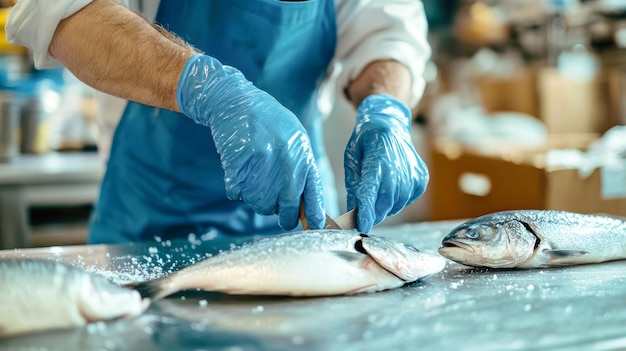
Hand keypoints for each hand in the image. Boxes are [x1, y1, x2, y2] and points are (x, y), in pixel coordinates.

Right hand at [176, 54, 324, 229]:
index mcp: (303, 158)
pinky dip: (237, 187)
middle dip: (284, 215)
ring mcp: (262, 169)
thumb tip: (307, 205)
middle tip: (278, 209)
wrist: (236, 103)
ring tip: (256, 174)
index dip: (315, 216)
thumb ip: (302, 168)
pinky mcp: (238, 169)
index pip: (314, 196)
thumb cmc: (269, 122)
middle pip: (287, 210)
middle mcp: (286, 166)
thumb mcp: (296, 139)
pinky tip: (240, 168)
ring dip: (257, 198)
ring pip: (261, 206)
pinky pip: (237, 194)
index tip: (314, 226)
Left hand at [345, 94, 428, 232]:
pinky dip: (397, 199)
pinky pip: (407, 200)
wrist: (389, 125)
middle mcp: (398, 167)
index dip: (366, 212)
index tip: (362, 226)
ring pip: (397, 204)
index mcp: (376, 160)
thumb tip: (354, 212)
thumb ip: (353, 187)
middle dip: (373, 211)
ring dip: (385, 206)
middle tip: (365, 210)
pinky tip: (392, 185)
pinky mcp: (421, 178)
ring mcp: (413, 173)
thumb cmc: (366, 142)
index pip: (370, 193)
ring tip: (379, 190)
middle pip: (385, 203)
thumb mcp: (352, 160)